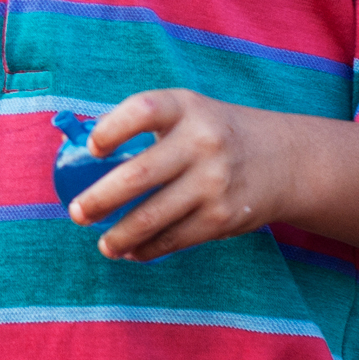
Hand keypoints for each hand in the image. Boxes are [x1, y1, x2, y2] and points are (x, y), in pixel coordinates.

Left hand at [71, 89, 285, 261]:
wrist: (281, 159)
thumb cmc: (210, 132)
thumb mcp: (184, 112)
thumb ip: (138, 125)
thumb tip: (77, 149)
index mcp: (183, 108)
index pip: (141, 111)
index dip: (111, 129)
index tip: (92, 149)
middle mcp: (200, 142)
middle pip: (139, 174)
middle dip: (100, 199)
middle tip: (76, 213)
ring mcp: (214, 181)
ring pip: (153, 217)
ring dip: (120, 236)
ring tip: (102, 244)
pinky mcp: (224, 217)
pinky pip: (175, 238)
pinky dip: (148, 249)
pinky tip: (132, 251)